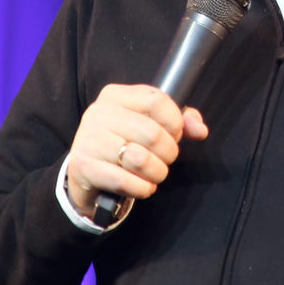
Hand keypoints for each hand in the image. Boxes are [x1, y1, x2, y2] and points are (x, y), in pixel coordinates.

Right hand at [65, 84, 207, 221]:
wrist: (87, 172)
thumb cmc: (124, 143)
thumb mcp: (149, 124)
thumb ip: (180, 122)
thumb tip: (200, 130)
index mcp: (115, 95)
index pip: (156, 101)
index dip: (175, 122)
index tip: (175, 134)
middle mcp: (99, 113)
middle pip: (152, 133)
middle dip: (169, 152)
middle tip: (165, 159)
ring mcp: (88, 139)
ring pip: (140, 160)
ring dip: (157, 173)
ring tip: (155, 173)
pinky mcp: (84, 166)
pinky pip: (126, 182)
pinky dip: (142, 188)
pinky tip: (141, 186)